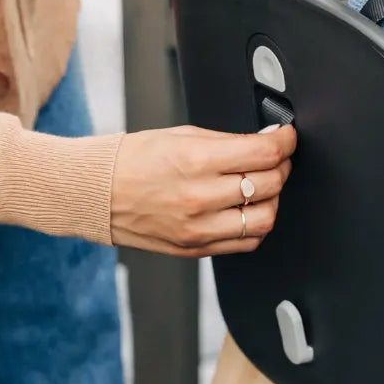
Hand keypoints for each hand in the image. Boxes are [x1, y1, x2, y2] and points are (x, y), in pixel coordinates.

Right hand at [110, 123, 296, 256]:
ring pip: (264, 218)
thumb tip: (266, 140)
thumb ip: (228, 141)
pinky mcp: (195, 248)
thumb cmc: (134, 160)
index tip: (287, 137)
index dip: (285, 141)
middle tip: (276, 157)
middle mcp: (199, 197)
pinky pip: (245, 242)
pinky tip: (247, 209)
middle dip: (281, 165)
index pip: (263, 153)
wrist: (97, 193)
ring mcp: (198, 228)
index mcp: (195, 161)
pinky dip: (255, 225)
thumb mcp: (182, 135)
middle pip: (269, 184)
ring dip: (272, 198)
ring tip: (263, 185)